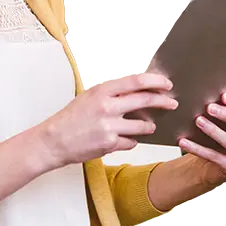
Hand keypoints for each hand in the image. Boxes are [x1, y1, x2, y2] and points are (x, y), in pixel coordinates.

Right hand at [37, 72, 178, 169]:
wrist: (53, 141)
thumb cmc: (70, 118)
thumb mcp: (89, 97)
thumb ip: (111, 93)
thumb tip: (137, 91)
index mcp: (101, 90)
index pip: (136, 81)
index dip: (155, 81)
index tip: (166, 83)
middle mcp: (106, 106)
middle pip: (144, 100)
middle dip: (163, 101)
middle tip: (172, 103)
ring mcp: (109, 126)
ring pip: (143, 126)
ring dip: (149, 126)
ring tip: (148, 126)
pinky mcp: (109, 144)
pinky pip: (132, 142)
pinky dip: (131, 141)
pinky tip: (123, 139)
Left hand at [177, 93, 225, 184]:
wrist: (212, 165)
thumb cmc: (216, 137)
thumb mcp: (222, 122)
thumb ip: (220, 109)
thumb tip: (204, 91)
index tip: (223, 96)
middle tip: (209, 107)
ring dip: (214, 131)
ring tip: (198, 121)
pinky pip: (215, 157)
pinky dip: (198, 149)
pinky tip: (184, 141)